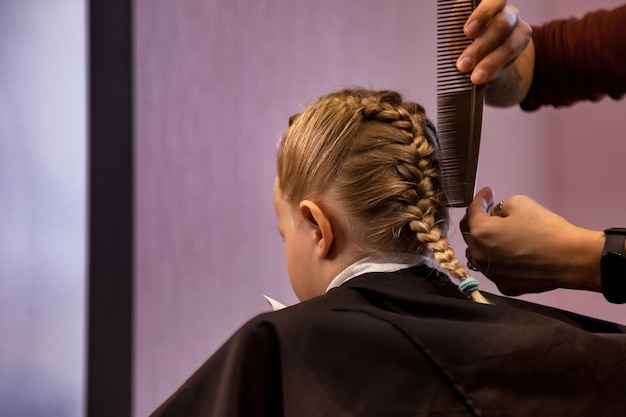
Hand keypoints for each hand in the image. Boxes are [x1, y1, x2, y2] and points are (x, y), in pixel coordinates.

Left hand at [456, 0, 531, 84]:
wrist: (477, 58)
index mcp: (489, 3)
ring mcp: (518, 27)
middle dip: (480, 47)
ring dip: (490, 63)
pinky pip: (511, 58)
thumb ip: (458, 26)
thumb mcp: (456, 32)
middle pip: (502, 24)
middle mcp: (507, 11)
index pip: (493, 1)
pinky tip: (482, 78)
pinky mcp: (522, 44)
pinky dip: (495, 69)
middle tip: (463, 65)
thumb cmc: (463, 39)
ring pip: (510, 44)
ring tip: (475, 78)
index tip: (467, 32)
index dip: (481, 15)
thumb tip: (451, 20)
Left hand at [460, 187, 603, 295]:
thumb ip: (500, 206)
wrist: (570, 259)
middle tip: (490, 210)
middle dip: (478, 220)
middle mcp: (479, 256)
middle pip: (471, 235)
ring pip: (481, 254)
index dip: (479, 199)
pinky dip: (499, 260)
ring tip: (499, 233)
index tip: (488, 192)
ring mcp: (491, 274)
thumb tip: (495, 215)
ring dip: (486, 242)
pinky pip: (496, 269)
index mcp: (480, 233)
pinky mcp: (504, 287)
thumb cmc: (545, 228)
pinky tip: (511, 253)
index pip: (472, 211)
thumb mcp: (520, 203)